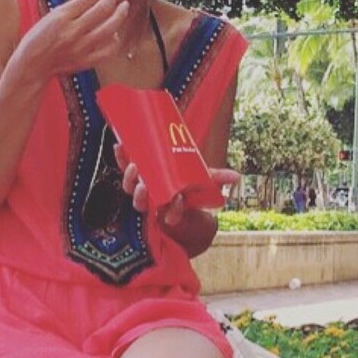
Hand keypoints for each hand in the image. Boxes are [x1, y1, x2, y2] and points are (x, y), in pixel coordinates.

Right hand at [15, 0, 128, 82]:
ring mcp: (80, 48)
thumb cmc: (38, 39)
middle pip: (102, 10)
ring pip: (109, 28)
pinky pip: (108, 50)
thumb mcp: (51, 16)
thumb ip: (74, 4)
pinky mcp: (85, 61)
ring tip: (123, 7)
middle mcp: (72, 31)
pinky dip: (114, 40)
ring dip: (120, 14)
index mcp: (61, 17)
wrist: (32, 65)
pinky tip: (114, 33)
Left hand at [113, 146, 240, 221]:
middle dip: (141, 196)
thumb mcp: (203, 182)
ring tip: (134, 166)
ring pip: (130, 187)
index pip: (169, 213)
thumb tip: (237, 177)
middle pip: (141, 202)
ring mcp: (140, 188)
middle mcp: (152, 200)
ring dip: (130, 178)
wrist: (173, 186)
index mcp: (170, 205)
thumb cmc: (188, 186)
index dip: (173, 210)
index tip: (178, 204)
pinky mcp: (133, 174)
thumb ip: (218, 179)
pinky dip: (121, 157)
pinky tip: (120, 144)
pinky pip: (123, 168)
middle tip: (144, 186)